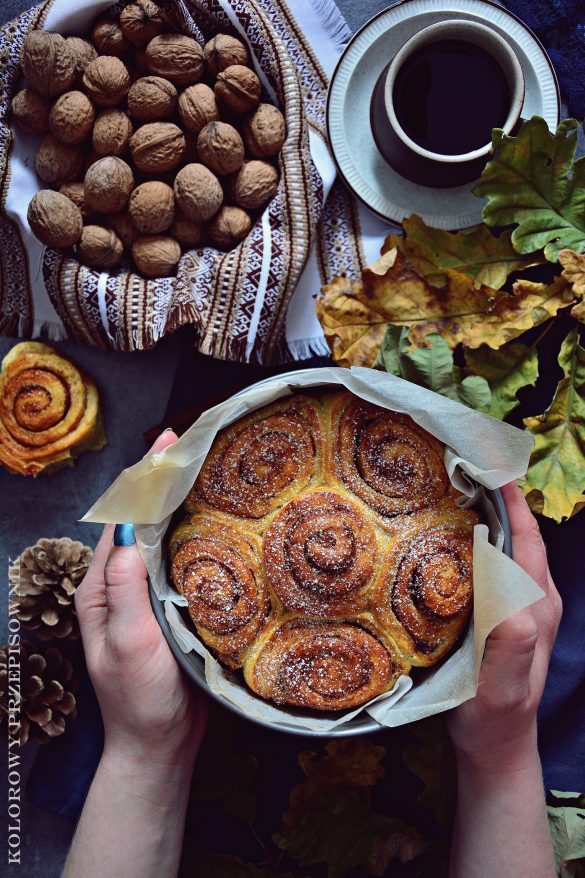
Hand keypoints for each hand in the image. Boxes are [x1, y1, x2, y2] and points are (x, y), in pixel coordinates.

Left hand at [75, 430, 207, 768]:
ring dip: (180, 503)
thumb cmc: (140, 700)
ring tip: (206, 470)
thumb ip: (126, 589)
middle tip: (194, 445)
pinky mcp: (173, 607)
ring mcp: (147, 595)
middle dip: (162, 480)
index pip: (121, 520)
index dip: (144, 479)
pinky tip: (218, 522)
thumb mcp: (128, 644)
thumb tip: (128, 529)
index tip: (169, 444)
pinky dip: (197, 535)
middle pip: (141, 521)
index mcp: (102, 588)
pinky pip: (184, 562)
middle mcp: (122, 585)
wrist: (161, 745)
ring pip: (164, 538)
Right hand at [447, 481, 561, 771]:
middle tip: (468, 461)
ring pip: (513, 545)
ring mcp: (524, 606)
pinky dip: (485, 537)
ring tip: (461, 485)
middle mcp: (535, 599)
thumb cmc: (493, 715)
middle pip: (523, 533)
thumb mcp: (503, 683)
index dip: (511, 498)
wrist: (496, 744)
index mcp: (535, 606)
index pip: (527, 538)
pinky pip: (500, 562)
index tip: (488, 462)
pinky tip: (459, 533)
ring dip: (493, 511)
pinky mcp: (508, 613)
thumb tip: (514, 594)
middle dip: (501, 494)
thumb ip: (513, 640)